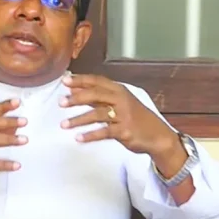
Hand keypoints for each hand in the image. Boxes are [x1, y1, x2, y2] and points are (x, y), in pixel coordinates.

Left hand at [59, 74, 178, 158]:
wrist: (157, 136)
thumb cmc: (135, 118)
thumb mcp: (119, 103)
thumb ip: (98, 97)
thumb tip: (75, 91)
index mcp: (119, 90)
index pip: (97, 81)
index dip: (81, 80)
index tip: (65, 81)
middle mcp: (121, 100)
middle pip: (95, 95)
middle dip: (76, 98)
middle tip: (61, 102)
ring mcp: (123, 116)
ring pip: (97, 114)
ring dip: (78, 119)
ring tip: (63, 124)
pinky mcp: (124, 131)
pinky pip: (104, 132)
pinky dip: (90, 135)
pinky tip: (78, 138)